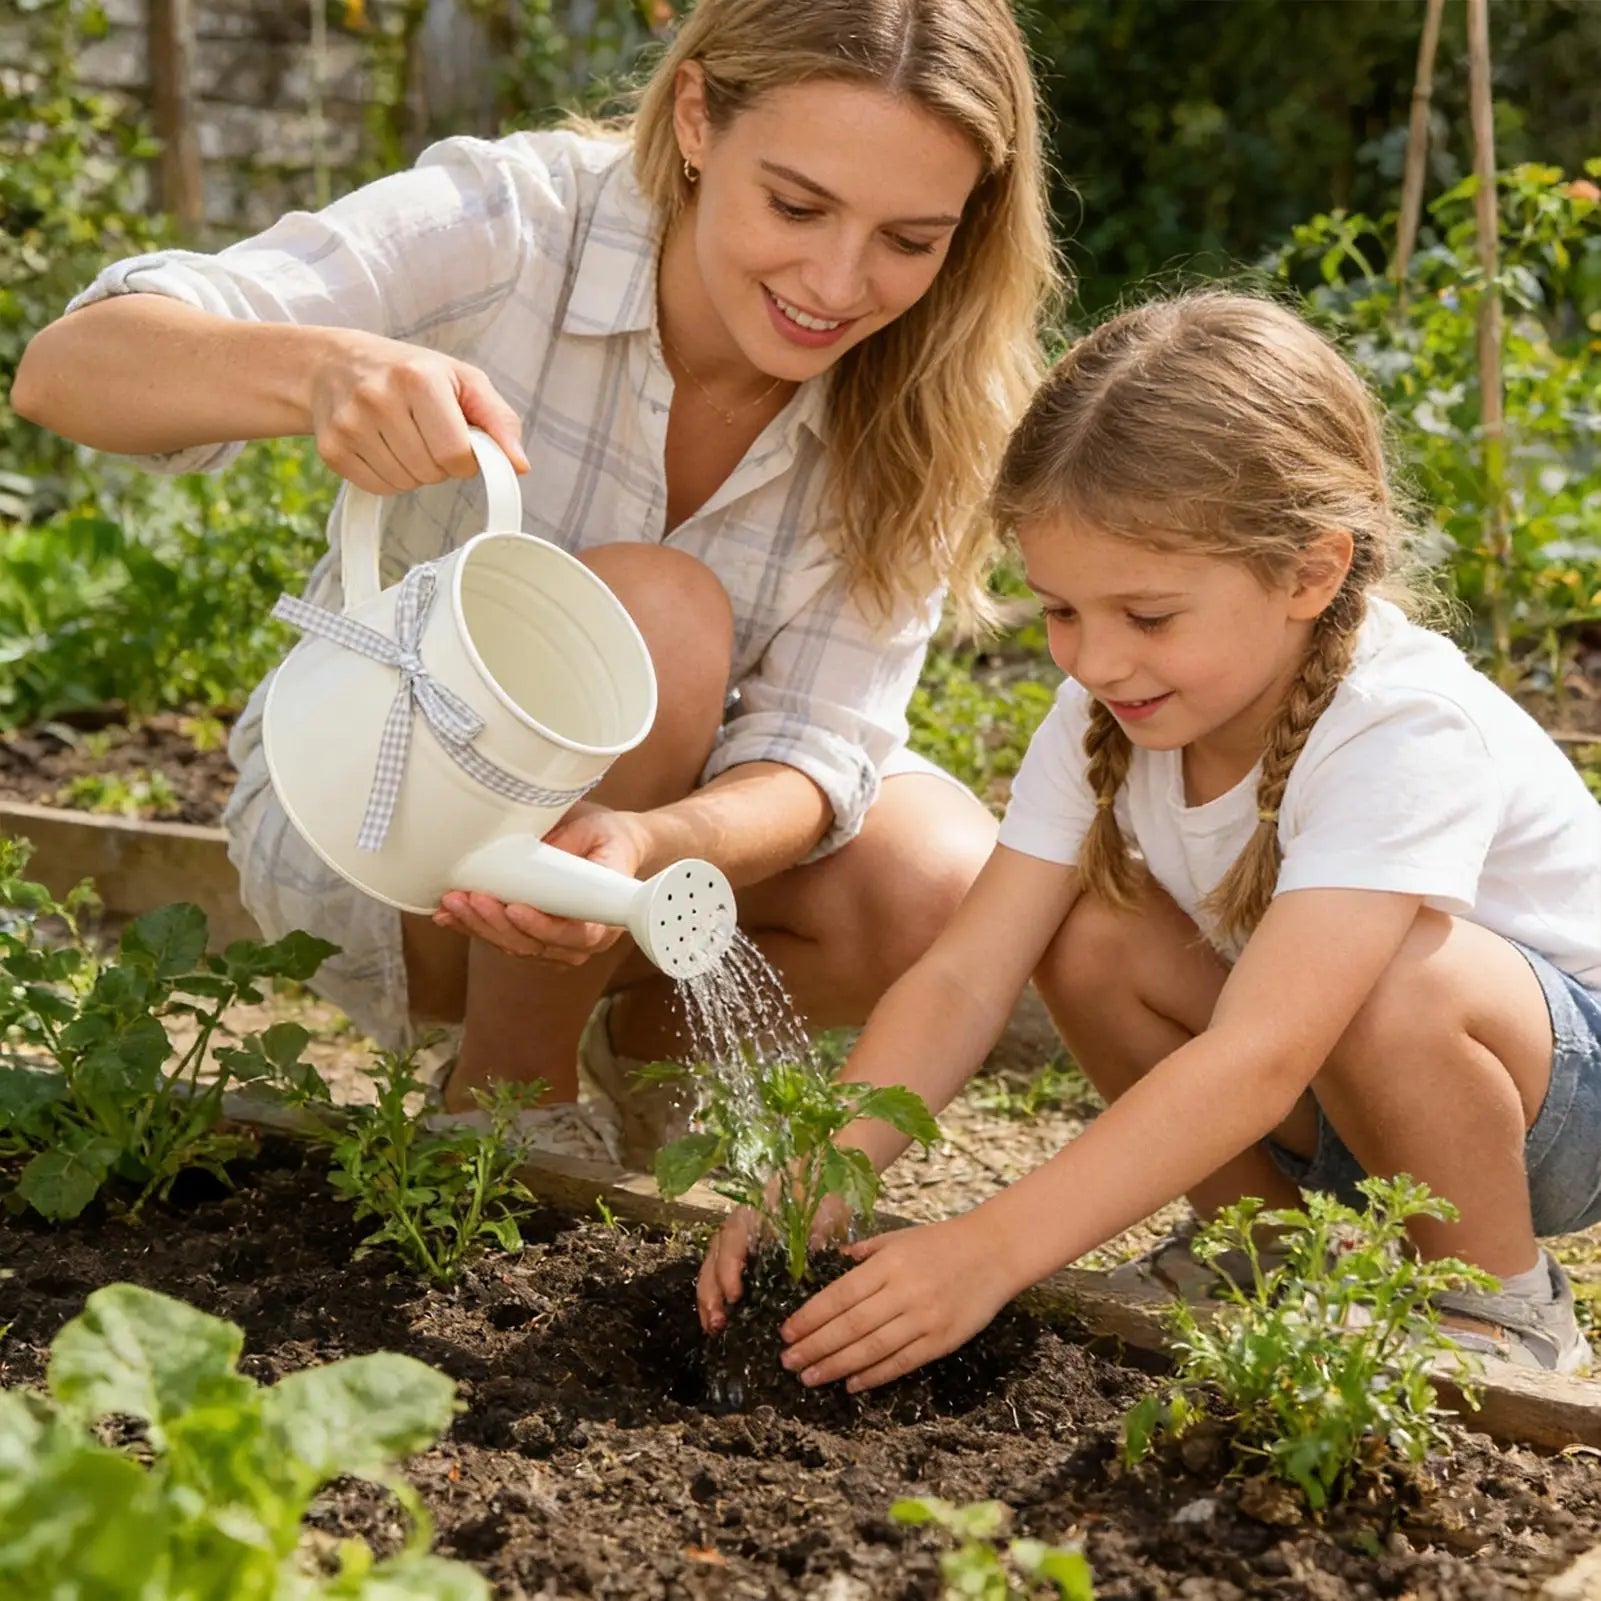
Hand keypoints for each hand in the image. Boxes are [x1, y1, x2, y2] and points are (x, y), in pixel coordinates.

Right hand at [308, 327, 529, 494]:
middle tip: (425, 433)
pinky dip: (388, 477)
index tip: (457, 439)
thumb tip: (520, 465)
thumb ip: (498, 420)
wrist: (334, 364)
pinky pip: (378, 488)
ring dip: (414, 471)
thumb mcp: (461, 380)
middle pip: (431, 472)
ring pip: (405, 484)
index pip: (456, 454)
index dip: (465, 457)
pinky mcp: (331, 449)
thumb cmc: (407, 372)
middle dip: (439, 463)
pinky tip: (382, 447)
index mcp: (418, 379)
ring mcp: (350, 424)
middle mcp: (379, 398)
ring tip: (402, 436)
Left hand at [435, 804, 650, 964]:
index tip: (514, 908)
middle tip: (470, 897)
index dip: (542, 927)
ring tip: (453, 902)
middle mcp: (581, 940)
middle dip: (496, 924)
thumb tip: (528, 849)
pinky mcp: (533, 940)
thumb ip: (567, 843)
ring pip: (513, 946)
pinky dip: (473, 928)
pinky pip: (501, 940)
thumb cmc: (608, 840)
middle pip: (534, 945)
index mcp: (606, 919)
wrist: (614, 849)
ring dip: (479, 926)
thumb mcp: (595, 831)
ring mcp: (555, 945)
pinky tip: (449, 916)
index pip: (575, 934)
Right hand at [697, 1189, 853, 1332]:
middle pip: (715, 1253)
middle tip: (717, 1323)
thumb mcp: (825, 1213)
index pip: (733, 1236)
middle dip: (711, 1290)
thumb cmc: (822, 1195)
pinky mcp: (746, 1251)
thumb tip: (832, 1263)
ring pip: (713, 1262)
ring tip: (713, 1326)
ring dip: (709, 1295)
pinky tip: (720, 1316)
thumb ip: (823, 1237)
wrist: (823, 1177)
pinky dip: (717, 1292)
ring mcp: (740, 1236)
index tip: (734, 1296)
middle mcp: (742, 1222)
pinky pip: (722, 1268)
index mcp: (759, 1210)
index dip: (728, 1267)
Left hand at [777, 1214, 1016, 1392]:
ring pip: (872, 1348)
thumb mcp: (900, 1238)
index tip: (786, 1333)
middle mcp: (904, 1291)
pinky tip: (851, 1384)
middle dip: (815, 1346)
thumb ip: (865, 1253)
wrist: (995, 1252)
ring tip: (810, 1377)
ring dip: (837, 1366)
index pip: (840, 1295)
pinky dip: (875, 1375)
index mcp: (889, 1263)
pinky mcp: (943, 1340)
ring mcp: (925, 1318)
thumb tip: (831, 1265)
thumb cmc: (942, 1242)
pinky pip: (902, 1362)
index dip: (810, 1317)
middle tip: (788, 1362)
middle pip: (850, 1326)